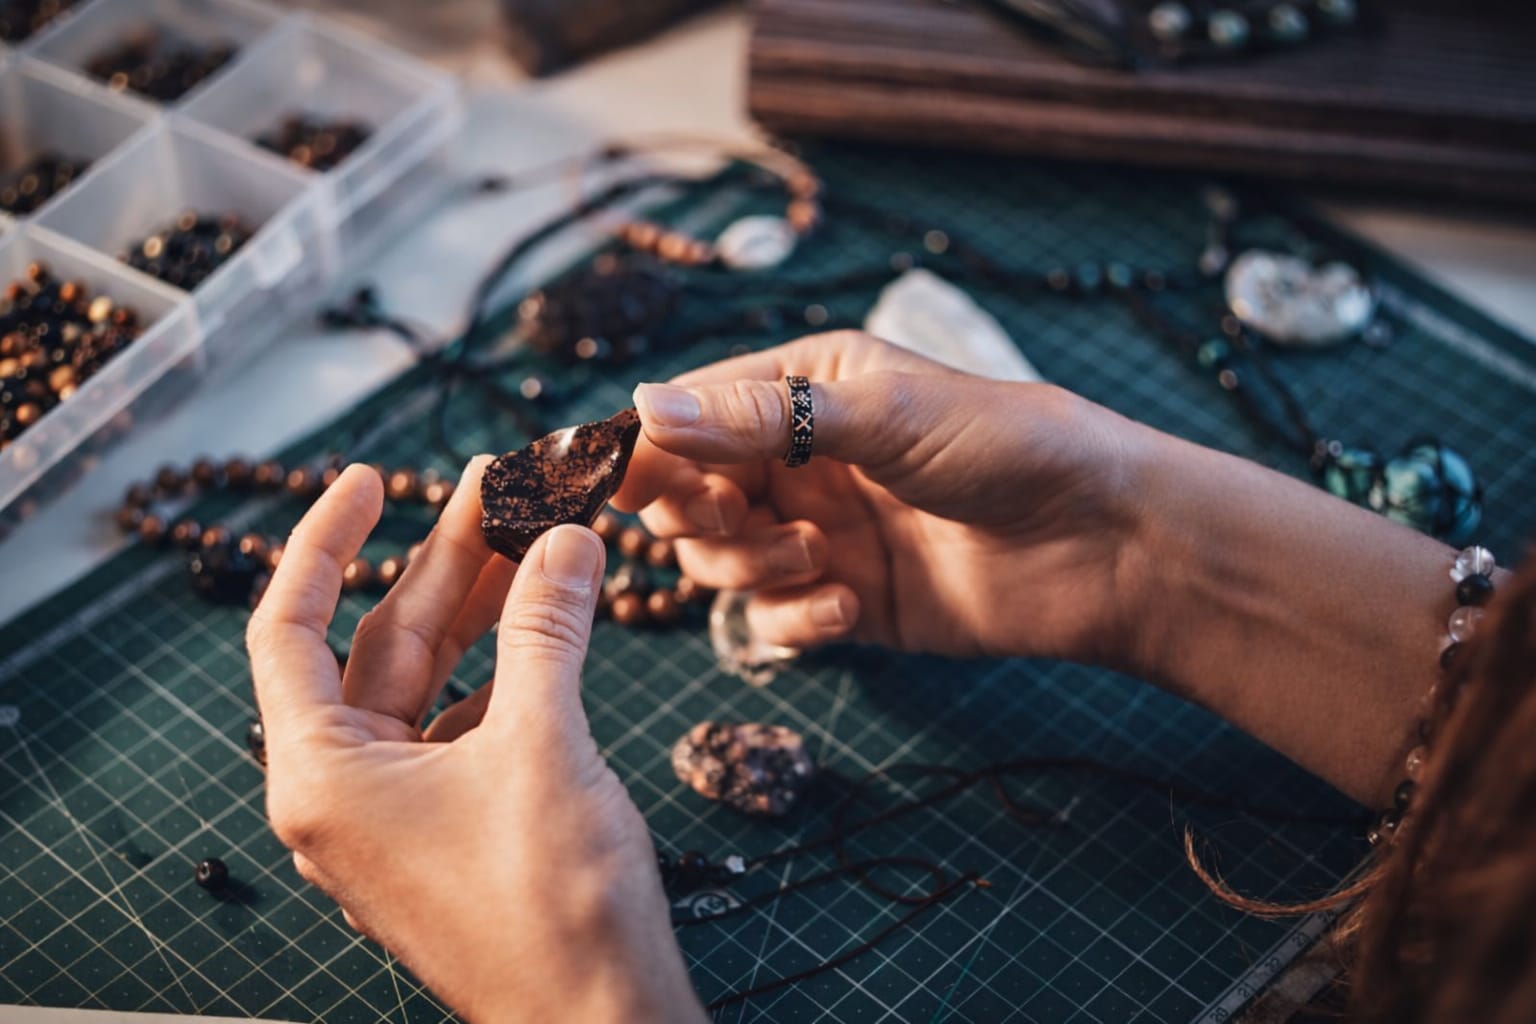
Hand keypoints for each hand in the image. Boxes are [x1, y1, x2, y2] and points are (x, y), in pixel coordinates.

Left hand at [246, 462, 704, 1023]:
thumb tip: (564, 536)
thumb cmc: (551, 905)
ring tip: (538, 534)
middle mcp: (346, 791)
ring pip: (433, 680)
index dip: (325, 541)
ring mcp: (401, 813)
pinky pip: (470, 721)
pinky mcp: (454, 826)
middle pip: (381, 644)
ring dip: (485, 608)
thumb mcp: (543, 743)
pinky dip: (511, 667)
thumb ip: (545, 629)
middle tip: (499, 484)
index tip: (369, 478)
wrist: (600, 1020)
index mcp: (324, 775)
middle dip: (443, 561)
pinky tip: (554, 622)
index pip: (290, 629)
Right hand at [615, 331, 1154, 663]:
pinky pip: (773, 618)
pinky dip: (795, 618)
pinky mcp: (845, 600)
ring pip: (720, 562)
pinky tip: (850, 607)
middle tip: (737, 517)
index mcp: (805, 386)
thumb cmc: (1004, 447)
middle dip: (700, 513)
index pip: (690, 413)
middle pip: (690, 494)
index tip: (623, 483)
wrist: (1101, 543)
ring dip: (752, 566)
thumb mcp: (880, 414)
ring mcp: (820, 531)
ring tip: (820, 557)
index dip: (649, 449)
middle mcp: (802, 458)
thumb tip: (642, 406)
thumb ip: (761, 417)